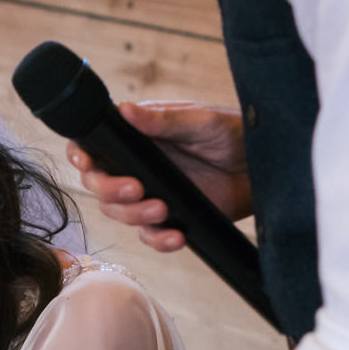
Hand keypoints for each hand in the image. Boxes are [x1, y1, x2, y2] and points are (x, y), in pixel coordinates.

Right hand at [67, 101, 249, 251]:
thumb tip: (124, 109)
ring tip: (163, 209)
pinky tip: (177, 236)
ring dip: (134, 215)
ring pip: (120, 213)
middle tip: (137, 188)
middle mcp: (139, 166)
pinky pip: (151, 235)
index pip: (95, 146)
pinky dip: (159, 240)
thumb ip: (162, 121)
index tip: (86, 163)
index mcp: (139, 137)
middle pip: (100, 185)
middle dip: (110, 190)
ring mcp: (153, 193)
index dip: (81, 156)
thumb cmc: (234, 133)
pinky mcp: (172, 218)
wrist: (267, 167)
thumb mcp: (199, 122)